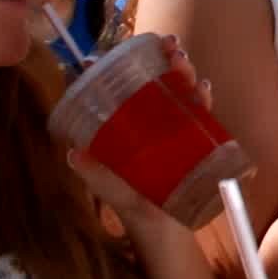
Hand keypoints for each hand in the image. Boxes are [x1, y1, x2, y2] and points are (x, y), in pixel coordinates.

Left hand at [67, 35, 211, 226]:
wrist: (168, 231)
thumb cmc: (135, 207)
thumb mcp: (113, 190)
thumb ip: (97, 175)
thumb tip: (73, 153)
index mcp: (128, 128)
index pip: (124, 90)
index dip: (124, 67)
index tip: (123, 51)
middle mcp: (152, 122)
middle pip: (158, 83)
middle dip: (165, 61)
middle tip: (170, 46)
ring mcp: (176, 130)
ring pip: (181, 92)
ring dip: (184, 73)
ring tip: (184, 61)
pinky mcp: (197, 140)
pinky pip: (202, 114)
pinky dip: (204, 98)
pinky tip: (204, 88)